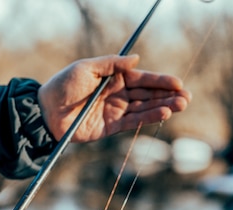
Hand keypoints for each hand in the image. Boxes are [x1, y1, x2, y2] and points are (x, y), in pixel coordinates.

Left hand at [38, 54, 190, 142]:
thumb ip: (112, 64)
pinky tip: (163, 113)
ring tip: (181, 105)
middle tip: (186, 97)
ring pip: (144, 108)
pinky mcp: (111, 127)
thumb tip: (136, 59)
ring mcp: (115, 111)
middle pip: (148, 94)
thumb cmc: (62, 86)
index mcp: (113, 78)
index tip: (178, 82)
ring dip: (163, 106)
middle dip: (168, 95)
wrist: (45, 112)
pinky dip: (149, 118)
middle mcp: (117, 94)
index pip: (142, 79)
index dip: (160, 81)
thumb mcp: (86, 68)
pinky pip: (133, 122)